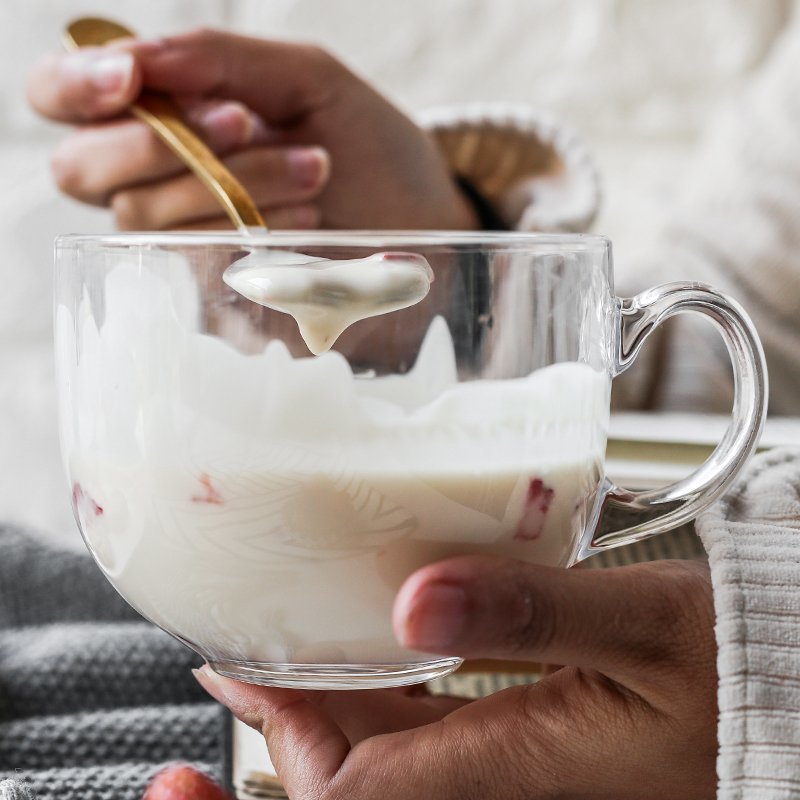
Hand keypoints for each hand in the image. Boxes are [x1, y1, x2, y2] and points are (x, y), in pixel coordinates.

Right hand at [27, 29, 477, 231]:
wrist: (421, 224)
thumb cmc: (367, 148)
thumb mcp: (308, 81)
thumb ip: (221, 58)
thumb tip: (135, 57)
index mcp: (165, 117)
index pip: (64, 98)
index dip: (74, 86)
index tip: (130, 79)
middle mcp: (156, 183)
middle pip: (83, 169)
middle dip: (161, 143)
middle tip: (243, 122)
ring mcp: (182, 245)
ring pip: (143, 218)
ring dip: (227, 185)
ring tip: (313, 170)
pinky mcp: (216, 295)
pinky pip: (190, 267)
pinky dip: (243, 237)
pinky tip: (306, 222)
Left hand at [195, 557, 717, 798]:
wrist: (783, 696)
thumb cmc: (736, 669)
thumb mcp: (640, 627)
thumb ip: (531, 614)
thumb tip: (418, 600)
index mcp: (514, 766)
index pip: (355, 787)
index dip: (284, 735)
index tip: (236, 674)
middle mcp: (504, 774)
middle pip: (359, 767)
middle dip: (291, 717)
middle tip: (243, 653)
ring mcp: (517, 758)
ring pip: (394, 741)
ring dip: (334, 698)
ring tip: (290, 640)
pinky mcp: (533, 730)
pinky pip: (439, 720)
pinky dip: (393, 684)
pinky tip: (382, 639)